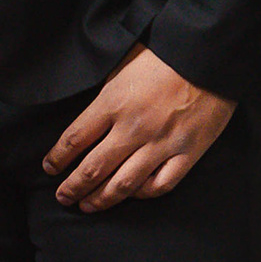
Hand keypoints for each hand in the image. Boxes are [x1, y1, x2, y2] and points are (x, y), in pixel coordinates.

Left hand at [44, 46, 234, 210]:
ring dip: (101, 199)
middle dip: (73, 187)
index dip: (58, 158)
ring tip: (88, 206)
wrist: (210, 54)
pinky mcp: (187, 153)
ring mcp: (162, 143)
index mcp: (114, 103)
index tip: (50, 168)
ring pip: (123, 184)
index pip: (74, 139)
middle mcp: (134, 128)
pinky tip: (131, 194)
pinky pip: (160, 184)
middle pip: (93, 168)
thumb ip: (105, 96)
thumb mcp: (123, 65)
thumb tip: (88, 120)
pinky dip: (142, 194)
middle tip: (63, 196)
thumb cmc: (165, 55)